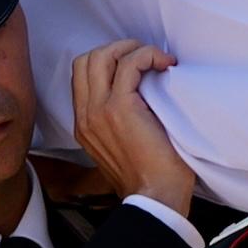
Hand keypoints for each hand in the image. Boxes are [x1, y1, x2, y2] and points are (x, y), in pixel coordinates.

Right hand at [68, 41, 198, 215]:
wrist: (155, 199)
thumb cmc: (150, 178)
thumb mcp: (123, 149)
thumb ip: (118, 123)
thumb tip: (139, 96)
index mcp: (85, 124)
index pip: (82, 74)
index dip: (108, 60)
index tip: (135, 65)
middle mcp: (86, 115)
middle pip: (88, 58)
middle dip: (118, 48)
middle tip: (146, 56)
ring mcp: (99, 110)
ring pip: (103, 56)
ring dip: (133, 48)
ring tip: (156, 58)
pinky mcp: (120, 108)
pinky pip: (130, 65)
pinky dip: (148, 56)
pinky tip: (165, 65)